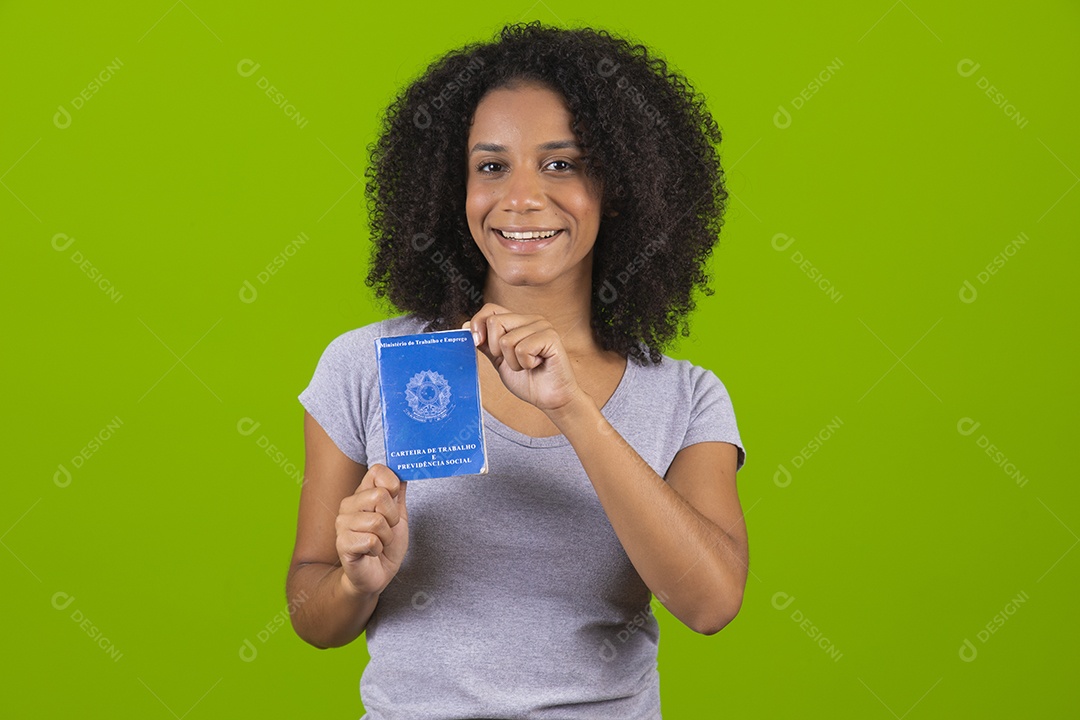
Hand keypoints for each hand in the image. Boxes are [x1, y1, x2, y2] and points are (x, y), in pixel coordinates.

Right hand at [335, 464, 408, 596]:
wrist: (376, 575)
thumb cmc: (386, 545)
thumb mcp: (399, 516)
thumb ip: (399, 493)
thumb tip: (404, 468)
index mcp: (362, 494)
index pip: (377, 471)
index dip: (392, 485)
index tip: (394, 501)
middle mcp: (349, 505)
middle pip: (380, 496)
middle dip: (392, 518)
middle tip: (387, 530)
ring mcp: (342, 523)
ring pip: (377, 521)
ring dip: (386, 537)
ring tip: (379, 543)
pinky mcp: (342, 543)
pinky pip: (371, 540)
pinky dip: (378, 549)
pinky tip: (371, 552)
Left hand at [467, 303, 580, 411]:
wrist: (549, 399)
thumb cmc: (528, 380)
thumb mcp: (499, 360)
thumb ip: (485, 343)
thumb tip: (465, 325)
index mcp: (518, 321)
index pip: (490, 309)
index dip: (478, 324)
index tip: (477, 343)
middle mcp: (531, 319)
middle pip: (494, 322)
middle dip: (496, 350)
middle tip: (513, 361)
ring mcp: (542, 326)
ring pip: (507, 340)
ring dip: (513, 362)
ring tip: (528, 365)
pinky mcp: (551, 337)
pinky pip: (522, 349)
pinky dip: (525, 363)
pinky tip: (537, 365)